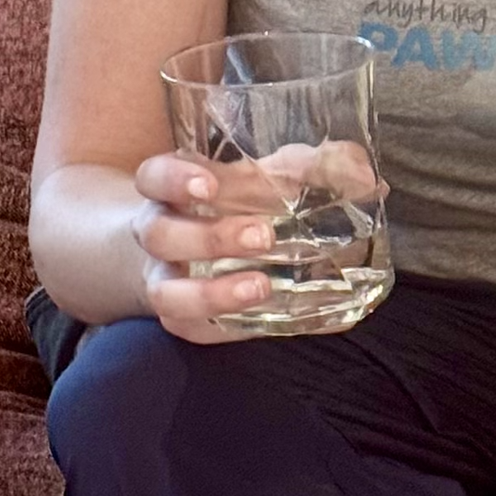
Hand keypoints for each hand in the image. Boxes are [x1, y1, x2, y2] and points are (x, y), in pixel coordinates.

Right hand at [128, 151, 285, 344]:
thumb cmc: (232, 208)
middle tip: (263, 236)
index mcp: (169, 193)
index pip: (153, 178)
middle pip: (160, 236)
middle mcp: (158, 235)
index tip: (209, 185)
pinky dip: (223, 323)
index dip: (173, 180)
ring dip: (212, 292)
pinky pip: (189, 327)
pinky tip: (261, 314)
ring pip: (165, 292)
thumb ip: (292, 172)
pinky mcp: (180, 317)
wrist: (189, 254)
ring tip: (262, 285)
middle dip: (209, 238)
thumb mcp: (254, 183)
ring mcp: (163, 280)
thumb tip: (342, 168)